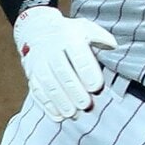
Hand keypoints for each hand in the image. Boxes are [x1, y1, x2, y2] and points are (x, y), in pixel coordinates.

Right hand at [13, 6, 116, 121]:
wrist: (36, 29)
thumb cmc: (69, 33)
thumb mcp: (86, 28)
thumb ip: (102, 38)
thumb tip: (114, 47)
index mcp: (69, 37)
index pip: (79, 55)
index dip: (88, 73)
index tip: (97, 88)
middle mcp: (51, 49)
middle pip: (62, 72)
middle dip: (74, 90)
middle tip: (86, 105)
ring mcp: (39, 62)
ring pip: (49, 83)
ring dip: (60, 101)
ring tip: (72, 114)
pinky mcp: (31, 74)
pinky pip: (37, 91)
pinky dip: (47, 105)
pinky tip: (58, 115)